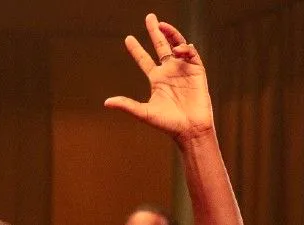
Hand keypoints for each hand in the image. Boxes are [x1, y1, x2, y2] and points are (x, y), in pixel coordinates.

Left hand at [105, 14, 213, 143]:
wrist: (190, 129)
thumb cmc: (168, 124)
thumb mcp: (144, 113)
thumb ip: (127, 105)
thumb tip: (106, 102)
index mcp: (156, 80)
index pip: (144, 60)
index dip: (136, 49)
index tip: (128, 38)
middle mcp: (169, 72)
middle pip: (161, 46)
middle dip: (155, 32)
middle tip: (150, 17)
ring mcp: (183, 70)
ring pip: (177, 46)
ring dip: (171, 34)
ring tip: (162, 25)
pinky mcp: (197, 71)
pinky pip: (191, 54)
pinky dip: (185, 48)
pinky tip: (178, 49)